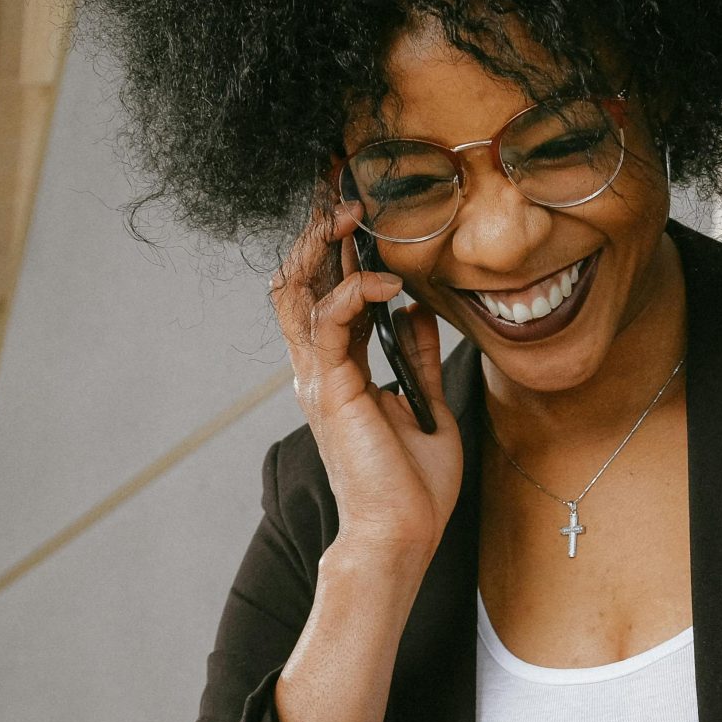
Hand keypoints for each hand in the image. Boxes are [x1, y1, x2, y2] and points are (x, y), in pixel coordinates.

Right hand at [272, 194, 460, 568]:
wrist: (401, 534)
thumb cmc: (413, 487)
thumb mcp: (424, 407)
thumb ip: (414, 358)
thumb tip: (416, 311)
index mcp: (336, 371)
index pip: (321, 291)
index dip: (331, 245)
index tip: (353, 202)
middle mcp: (318, 368)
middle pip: (297, 279)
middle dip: (316, 228)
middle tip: (341, 186)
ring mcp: (318, 377)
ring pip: (298, 290)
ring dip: (324, 245)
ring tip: (355, 214)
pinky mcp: (331, 387)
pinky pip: (329, 320)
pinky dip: (354, 290)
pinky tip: (387, 280)